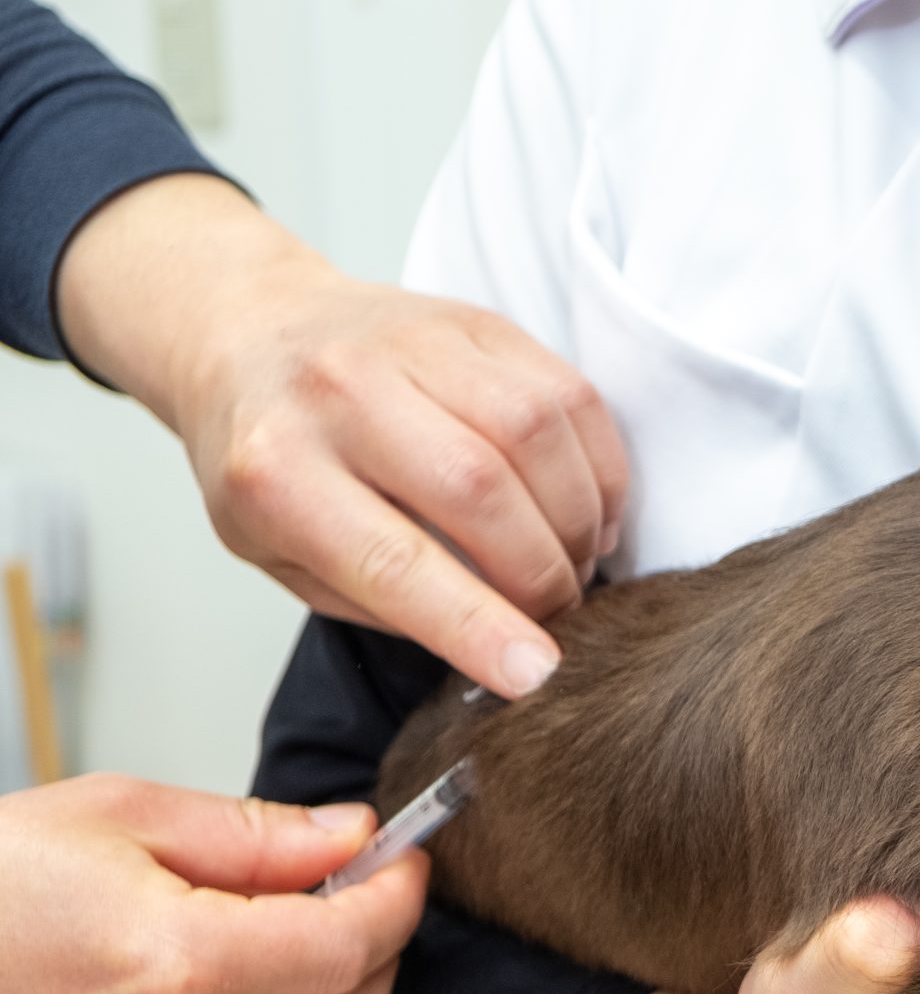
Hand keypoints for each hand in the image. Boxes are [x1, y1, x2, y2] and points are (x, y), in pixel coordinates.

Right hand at [0, 776, 424, 993]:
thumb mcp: (115, 816)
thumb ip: (253, 835)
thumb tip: (349, 838)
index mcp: (170, 966)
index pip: (347, 948)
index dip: (396, 899)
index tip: (403, 860)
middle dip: (380, 952)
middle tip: (368, 892)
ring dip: (332, 993)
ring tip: (297, 923)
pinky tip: (234, 971)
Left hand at [55, 174, 628, 699]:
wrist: (247, 330)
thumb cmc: (267, 459)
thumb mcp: (278, 552)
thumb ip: (379, 600)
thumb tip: (495, 648)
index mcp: (275, 470)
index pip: (391, 561)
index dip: (475, 623)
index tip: (534, 673)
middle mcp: (340, 392)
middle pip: (478, 489)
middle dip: (540, 572)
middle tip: (555, 612)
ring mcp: (412, 344)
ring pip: (534, 433)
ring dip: (577, 518)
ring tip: (574, 558)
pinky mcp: (476, 321)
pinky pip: (568, 395)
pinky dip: (598, 467)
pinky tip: (586, 507)